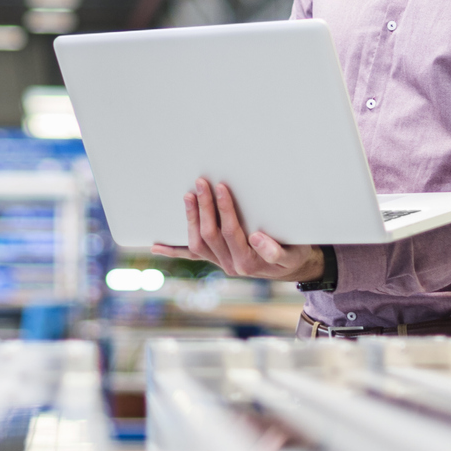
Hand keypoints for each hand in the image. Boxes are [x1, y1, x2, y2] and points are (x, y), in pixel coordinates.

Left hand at [150, 177, 323, 281]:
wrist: (290, 268)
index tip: (221, 187)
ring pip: (198, 243)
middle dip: (205, 206)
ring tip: (189, 195)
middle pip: (211, 234)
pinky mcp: (215, 260)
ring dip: (191, 218)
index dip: (224, 209)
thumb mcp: (292, 252)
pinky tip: (157, 246)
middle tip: (202, 182)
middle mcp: (231, 265)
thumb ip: (275, 250)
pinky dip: (173, 251)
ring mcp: (220, 263)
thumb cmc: (293, 255)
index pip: (231, 232)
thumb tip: (255, 237)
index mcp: (248, 262)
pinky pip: (192, 256)